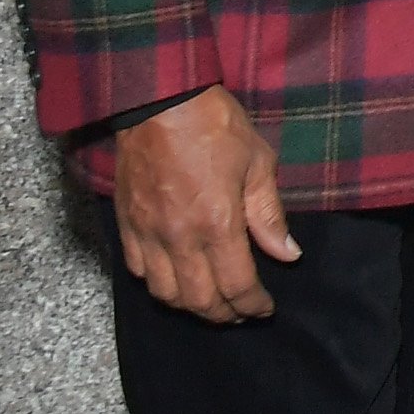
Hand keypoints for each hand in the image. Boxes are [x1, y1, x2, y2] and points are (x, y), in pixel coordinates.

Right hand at [111, 85, 300, 322]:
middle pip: (200, 300)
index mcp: (217, 223)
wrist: (159, 99)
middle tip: (241, 313)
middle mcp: (179, 237)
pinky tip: (175, 279)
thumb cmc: (215, 124)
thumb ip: (269, 215)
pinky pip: (137, 270)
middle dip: (224, 315)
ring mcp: (148, 233)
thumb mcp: (257, 162)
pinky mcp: (126, 223)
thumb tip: (287, 254)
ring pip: (165, 294)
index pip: (237, 285)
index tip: (265, 309)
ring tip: (211, 302)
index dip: (254, 305)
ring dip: (190, 306)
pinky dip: (158, 284)